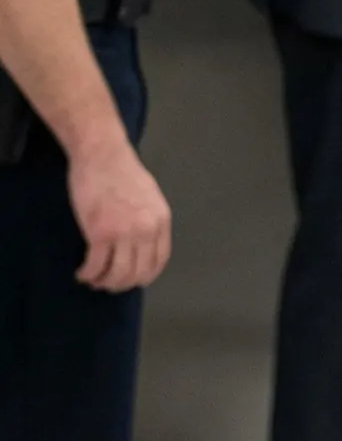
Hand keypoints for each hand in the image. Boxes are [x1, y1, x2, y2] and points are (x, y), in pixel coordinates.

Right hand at [68, 139, 171, 292]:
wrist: (103, 156)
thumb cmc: (123, 173)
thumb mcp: (149, 197)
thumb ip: (149, 220)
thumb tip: (143, 243)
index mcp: (161, 221)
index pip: (159, 261)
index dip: (144, 276)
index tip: (132, 280)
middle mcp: (147, 230)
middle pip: (137, 273)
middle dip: (121, 284)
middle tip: (107, 283)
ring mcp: (124, 233)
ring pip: (117, 274)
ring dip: (103, 282)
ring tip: (93, 279)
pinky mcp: (100, 233)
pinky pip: (95, 266)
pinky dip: (87, 274)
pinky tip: (82, 272)